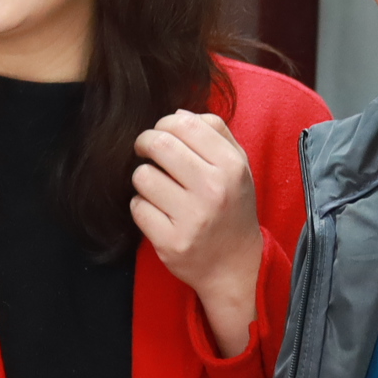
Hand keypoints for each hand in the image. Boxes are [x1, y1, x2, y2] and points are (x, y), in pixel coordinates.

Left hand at [131, 111, 260, 356]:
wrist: (235, 265)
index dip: (164, 123)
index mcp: (231, 167)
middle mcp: (213, 190)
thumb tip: (178, 112)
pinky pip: (137, 207)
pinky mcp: (171, 242)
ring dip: (143, 178)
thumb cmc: (232, 209)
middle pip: (159, 144)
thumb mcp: (239, 167)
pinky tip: (157, 212)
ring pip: (142, 176)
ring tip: (157, 188)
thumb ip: (215, 133)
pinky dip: (142, 206)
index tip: (160, 133)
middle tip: (145, 150)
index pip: (184, 123)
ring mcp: (191, 218)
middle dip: (144, 143)